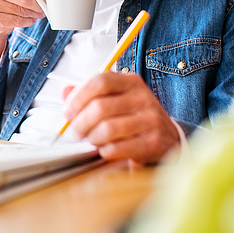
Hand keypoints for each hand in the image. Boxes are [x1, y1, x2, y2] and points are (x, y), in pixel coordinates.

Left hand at [62, 71, 179, 163]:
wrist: (168, 138)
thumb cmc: (135, 117)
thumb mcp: (115, 98)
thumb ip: (90, 94)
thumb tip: (65, 91)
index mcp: (131, 82)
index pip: (100, 81)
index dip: (78, 97)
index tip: (68, 111)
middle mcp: (143, 98)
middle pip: (100, 107)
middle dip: (80, 123)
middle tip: (76, 132)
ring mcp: (150, 119)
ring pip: (107, 129)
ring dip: (92, 138)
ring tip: (91, 140)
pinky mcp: (153, 142)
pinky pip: (117, 148)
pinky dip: (105, 151)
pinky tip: (106, 149)